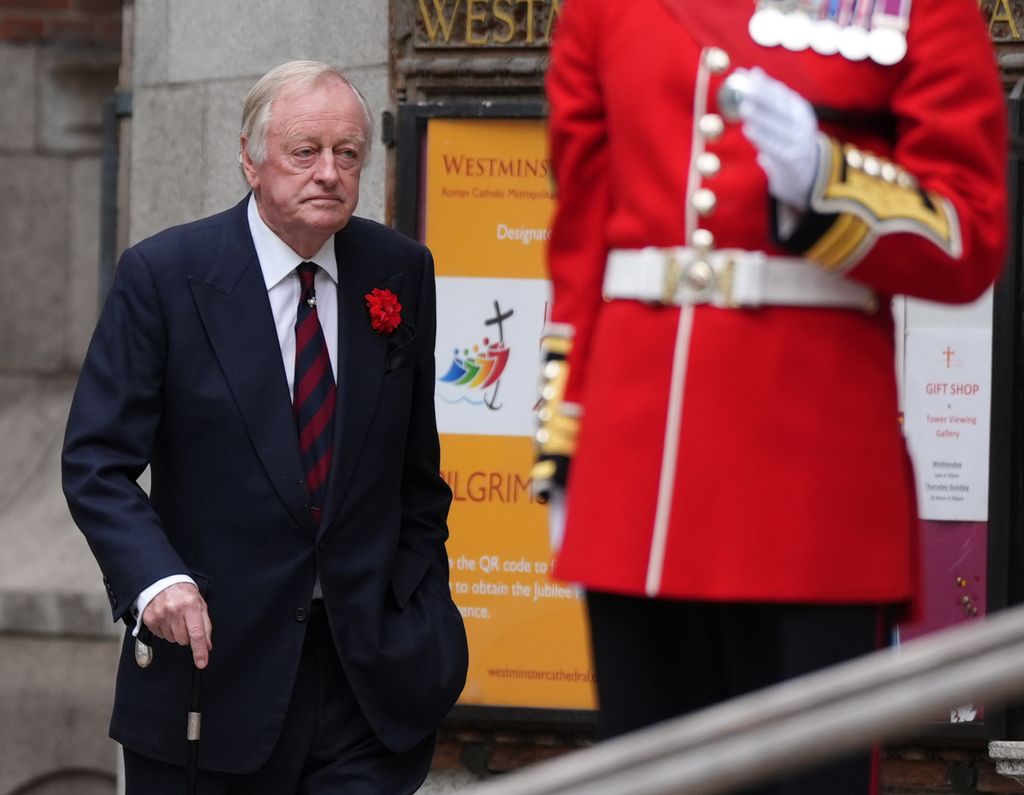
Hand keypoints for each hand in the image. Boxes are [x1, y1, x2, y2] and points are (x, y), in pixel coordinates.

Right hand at [141, 582, 212, 668]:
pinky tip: (166, 618)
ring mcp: (160, 615)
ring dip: (175, 632)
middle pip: (183, 640)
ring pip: (172, 639)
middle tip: (185, 621)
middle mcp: (174, 611)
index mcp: (191, 606)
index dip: (199, 651)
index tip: (202, 663)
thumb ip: (205, 626)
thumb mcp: (200, 604)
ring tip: (175, 617)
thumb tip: (207, 646)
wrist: (162, 581)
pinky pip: (160, 636)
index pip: (197, 634)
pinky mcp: (149, 619)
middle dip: (187, 635)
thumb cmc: (184, 593)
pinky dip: (165, 630)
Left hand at [735, 67, 819, 209]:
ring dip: (760, 116)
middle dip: (761, 96)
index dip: (764, 83)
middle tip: (744, 89)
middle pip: (780, 107)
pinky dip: (761, 137)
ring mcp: (799, 140)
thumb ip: (768, 98)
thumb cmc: (787, 139)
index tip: (747, 75)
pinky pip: (774, 146)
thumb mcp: (782, 118)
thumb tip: (752, 72)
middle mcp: (801, 122)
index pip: (781, 93)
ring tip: (744, 108)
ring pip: (777, 126)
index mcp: (799, 109)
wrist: (807, 172)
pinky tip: (748, 130)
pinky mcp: (792, 158)